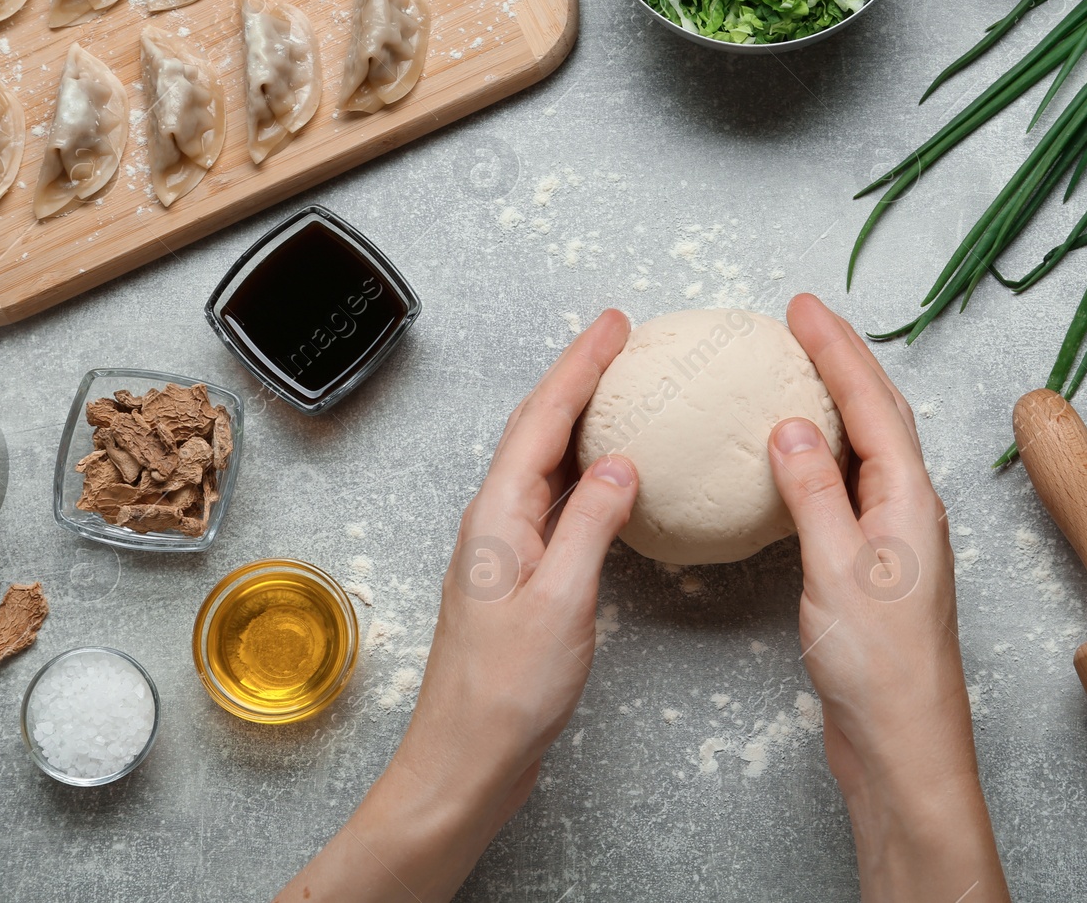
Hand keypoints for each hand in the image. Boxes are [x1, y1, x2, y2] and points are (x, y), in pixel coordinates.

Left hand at [279, 310, 637, 902]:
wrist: (466, 760)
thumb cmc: (506, 693)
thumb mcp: (562, 602)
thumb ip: (591, 526)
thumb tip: (620, 462)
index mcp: (499, 517)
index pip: (543, 419)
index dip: (579, 366)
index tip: (614, 326)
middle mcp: (495, 522)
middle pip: (537, 429)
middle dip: (576, 377)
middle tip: (616, 339)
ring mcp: (504, 550)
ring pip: (544, 462)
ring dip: (578, 418)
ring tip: (616, 387)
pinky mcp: (519, 578)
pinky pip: (553, 501)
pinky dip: (582, 471)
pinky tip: (605, 474)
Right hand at [769, 293, 1008, 902]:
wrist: (903, 746)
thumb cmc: (880, 668)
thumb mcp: (836, 569)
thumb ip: (813, 492)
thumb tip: (790, 425)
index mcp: (909, 501)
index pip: (871, 403)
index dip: (836, 349)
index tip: (801, 307)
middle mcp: (910, 511)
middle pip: (878, 415)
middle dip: (841, 362)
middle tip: (801, 320)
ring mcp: (895, 541)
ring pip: (866, 451)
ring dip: (836, 404)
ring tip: (800, 370)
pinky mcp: (873, 570)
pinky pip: (849, 490)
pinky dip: (823, 458)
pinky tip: (797, 462)